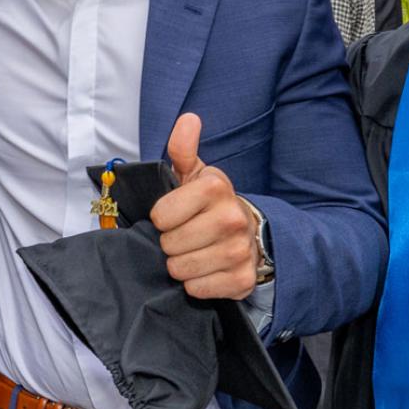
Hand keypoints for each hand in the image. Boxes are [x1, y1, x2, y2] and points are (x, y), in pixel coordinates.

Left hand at [149, 113, 259, 299]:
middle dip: (170, 243)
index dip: (161, 218)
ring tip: (193, 252)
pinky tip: (205, 270)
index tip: (173, 215)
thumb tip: (188, 119)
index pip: (160, 216)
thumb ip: (183, 147)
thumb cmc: (209, 204)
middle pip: (170, 245)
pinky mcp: (242, 279)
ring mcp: (240, 251)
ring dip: (181, 265)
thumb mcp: (194, 173)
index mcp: (214, 188)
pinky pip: (199, 290)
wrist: (248, 232)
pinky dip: (196, 284)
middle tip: (184, 236)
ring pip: (182, 270)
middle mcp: (231, 219)